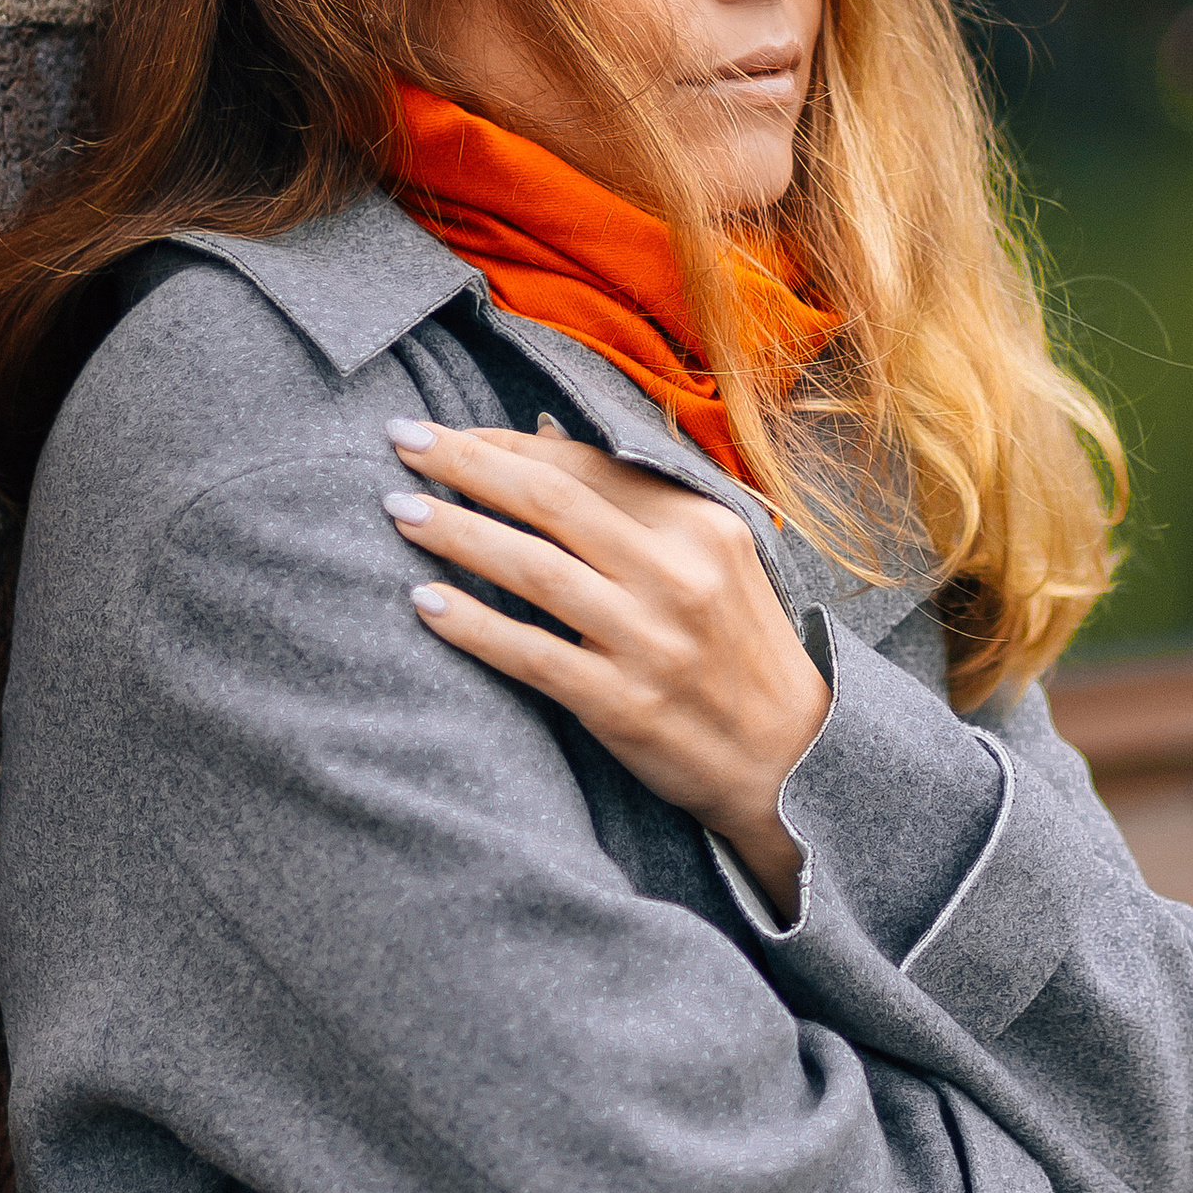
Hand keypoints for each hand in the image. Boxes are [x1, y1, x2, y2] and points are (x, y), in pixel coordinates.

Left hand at [383, 414, 827, 913]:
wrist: (794, 760)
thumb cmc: (737, 650)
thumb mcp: (712, 557)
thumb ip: (636, 501)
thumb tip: (541, 437)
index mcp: (700, 523)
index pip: (586, 465)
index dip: (506, 444)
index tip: (446, 432)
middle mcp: (679, 573)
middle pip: (553, 502)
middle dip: (467, 465)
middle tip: (402, 442)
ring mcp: (653, 641)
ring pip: (536, 570)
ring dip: (457, 534)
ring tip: (398, 512)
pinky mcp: (626, 704)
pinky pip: (532, 655)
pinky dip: (473, 626)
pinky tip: (424, 603)